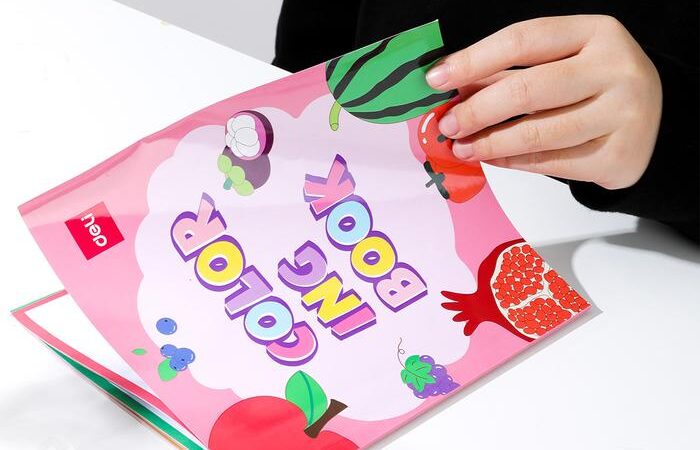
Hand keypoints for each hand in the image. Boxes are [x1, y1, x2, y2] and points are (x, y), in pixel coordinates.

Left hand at [426, 15, 661, 188]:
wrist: (656, 121)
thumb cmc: (594, 85)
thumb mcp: (562, 63)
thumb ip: (510, 73)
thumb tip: (452, 90)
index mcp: (597, 32)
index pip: (523, 40)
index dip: (473, 60)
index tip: (437, 79)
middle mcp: (616, 69)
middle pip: (528, 90)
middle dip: (477, 111)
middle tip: (449, 125)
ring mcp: (623, 114)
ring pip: (538, 134)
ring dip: (490, 144)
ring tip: (463, 148)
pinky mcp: (618, 156)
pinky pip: (551, 163)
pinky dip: (514, 163)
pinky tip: (493, 159)